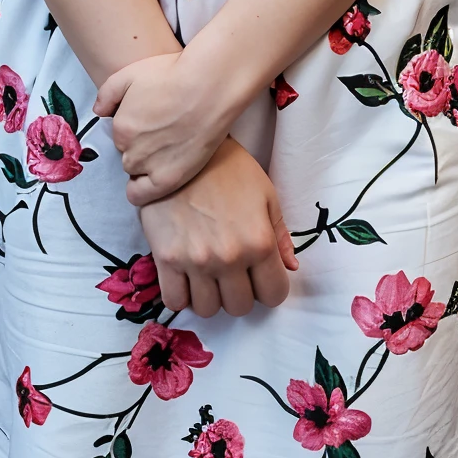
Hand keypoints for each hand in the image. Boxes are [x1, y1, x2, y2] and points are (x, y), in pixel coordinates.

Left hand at [94, 50, 231, 205]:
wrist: (211, 85)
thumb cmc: (174, 74)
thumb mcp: (131, 73)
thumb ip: (107, 93)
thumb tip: (98, 112)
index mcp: (120, 126)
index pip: (119, 136)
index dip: (134, 130)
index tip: (149, 123)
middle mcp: (131, 148)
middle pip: (127, 154)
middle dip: (139, 146)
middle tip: (162, 134)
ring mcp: (149, 166)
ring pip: (136, 171)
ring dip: (146, 164)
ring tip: (169, 149)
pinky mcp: (170, 179)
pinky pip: (140, 196)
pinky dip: (142, 191)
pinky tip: (156, 177)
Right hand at [139, 137, 298, 318]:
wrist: (181, 148)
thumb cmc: (229, 168)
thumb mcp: (265, 193)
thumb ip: (280, 234)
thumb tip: (291, 267)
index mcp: (260, 242)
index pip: (274, 296)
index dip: (269, 289)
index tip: (260, 276)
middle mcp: (230, 258)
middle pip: (240, 307)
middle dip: (240, 293)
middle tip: (232, 273)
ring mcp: (196, 261)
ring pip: (207, 310)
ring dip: (211, 297)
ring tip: (208, 275)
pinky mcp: (165, 258)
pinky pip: (174, 301)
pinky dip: (182, 296)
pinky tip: (185, 278)